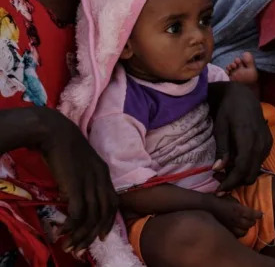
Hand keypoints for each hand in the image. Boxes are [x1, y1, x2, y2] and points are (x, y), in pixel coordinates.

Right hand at [37, 108, 118, 252]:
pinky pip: (78, 213)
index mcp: (104, 173)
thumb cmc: (65, 145)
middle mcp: (101, 179)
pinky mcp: (76, 185)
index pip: (113, 202)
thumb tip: (75, 195)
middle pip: (105, 213)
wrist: (56, 132)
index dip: (108, 220)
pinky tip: (63, 231)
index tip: (101, 235)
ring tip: (71, 246)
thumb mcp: (82, 163)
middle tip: (84, 248)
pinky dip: (72, 225)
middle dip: (96, 233)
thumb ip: (84, 178)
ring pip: (92, 216)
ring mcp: (90, 182)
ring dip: (82, 234)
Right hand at [206, 194, 261, 237]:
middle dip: (252, 222)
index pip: (253, 215)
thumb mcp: (231, 198)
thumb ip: (239, 204)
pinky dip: (237, 234)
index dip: (258, 215)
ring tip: (244, 226)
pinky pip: (235, 237)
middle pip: (250, 224)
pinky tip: (236, 230)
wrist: (205, 207)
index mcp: (239, 210)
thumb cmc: (218, 200)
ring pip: (244, 232)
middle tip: (252, 219)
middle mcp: (236, 220)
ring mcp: (231, 227)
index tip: (260, 214)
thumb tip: (244, 207)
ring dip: (245, 229)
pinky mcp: (225, 232)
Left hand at [210, 82, 271, 191]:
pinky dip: (248, 167)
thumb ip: (222, 149)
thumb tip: (218, 169)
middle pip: (251, 173)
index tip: (218, 192)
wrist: (243, 96)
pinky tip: (236, 163)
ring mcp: (267, 142)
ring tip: (226, 172)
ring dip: (242, 176)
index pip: (241, 168)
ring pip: (256, 169)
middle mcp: (261, 142)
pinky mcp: (269, 142)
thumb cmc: (227, 111)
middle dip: (235, 182)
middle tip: (220, 181)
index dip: (230, 182)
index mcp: (247, 138)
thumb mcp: (220, 128)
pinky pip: (259, 162)